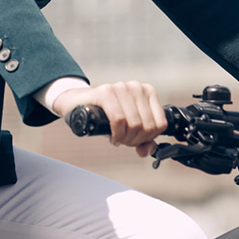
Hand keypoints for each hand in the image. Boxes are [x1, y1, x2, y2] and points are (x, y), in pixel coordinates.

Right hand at [52, 81, 166, 157]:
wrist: (79, 103)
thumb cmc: (107, 115)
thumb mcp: (128, 127)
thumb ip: (142, 139)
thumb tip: (148, 150)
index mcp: (147, 91)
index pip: (160, 124)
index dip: (148, 139)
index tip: (136, 141)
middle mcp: (136, 87)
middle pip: (147, 126)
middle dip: (134, 140)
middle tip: (123, 141)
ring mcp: (121, 87)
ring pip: (134, 124)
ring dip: (125, 138)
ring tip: (117, 138)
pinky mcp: (105, 92)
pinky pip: (119, 119)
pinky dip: (116, 133)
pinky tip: (112, 137)